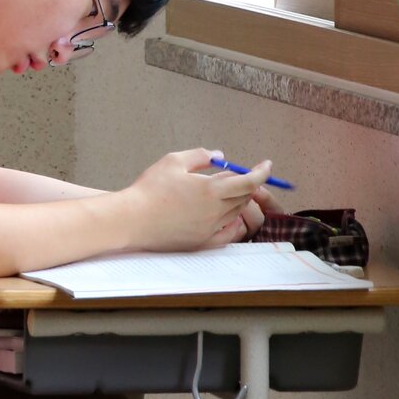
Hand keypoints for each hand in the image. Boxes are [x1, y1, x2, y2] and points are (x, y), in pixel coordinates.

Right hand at [118, 147, 273, 252]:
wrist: (131, 220)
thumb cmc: (149, 189)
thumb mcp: (173, 161)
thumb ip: (200, 156)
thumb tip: (219, 156)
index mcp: (211, 190)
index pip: (249, 182)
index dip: (262, 172)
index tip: (266, 165)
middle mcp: (215, 211)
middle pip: (244, 197)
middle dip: (246, 184)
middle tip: (236, 176)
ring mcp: (210, 229)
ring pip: (235, 213)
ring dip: (235, 201)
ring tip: (219, 192)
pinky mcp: (201, 242)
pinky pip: (227, 233)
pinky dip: (231, 222)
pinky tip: (225, 216)